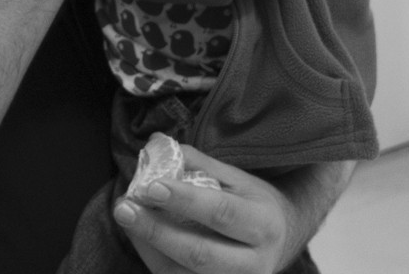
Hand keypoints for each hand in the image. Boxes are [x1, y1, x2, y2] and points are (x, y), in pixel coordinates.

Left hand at [114, 146, 293, 273]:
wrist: (283, 239)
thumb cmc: (255, 204)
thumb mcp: (238, 179)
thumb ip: (199, 164)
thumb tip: (155, 146)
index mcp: (263, 225)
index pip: (221, 213)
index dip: (185, 201)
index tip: (151, 186)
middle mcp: (254, 264)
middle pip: (199, 254)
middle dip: (156, 231)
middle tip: (124, 208)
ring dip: (149, 248)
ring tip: (127, 221)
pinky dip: (155, 261)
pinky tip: (140, 239)